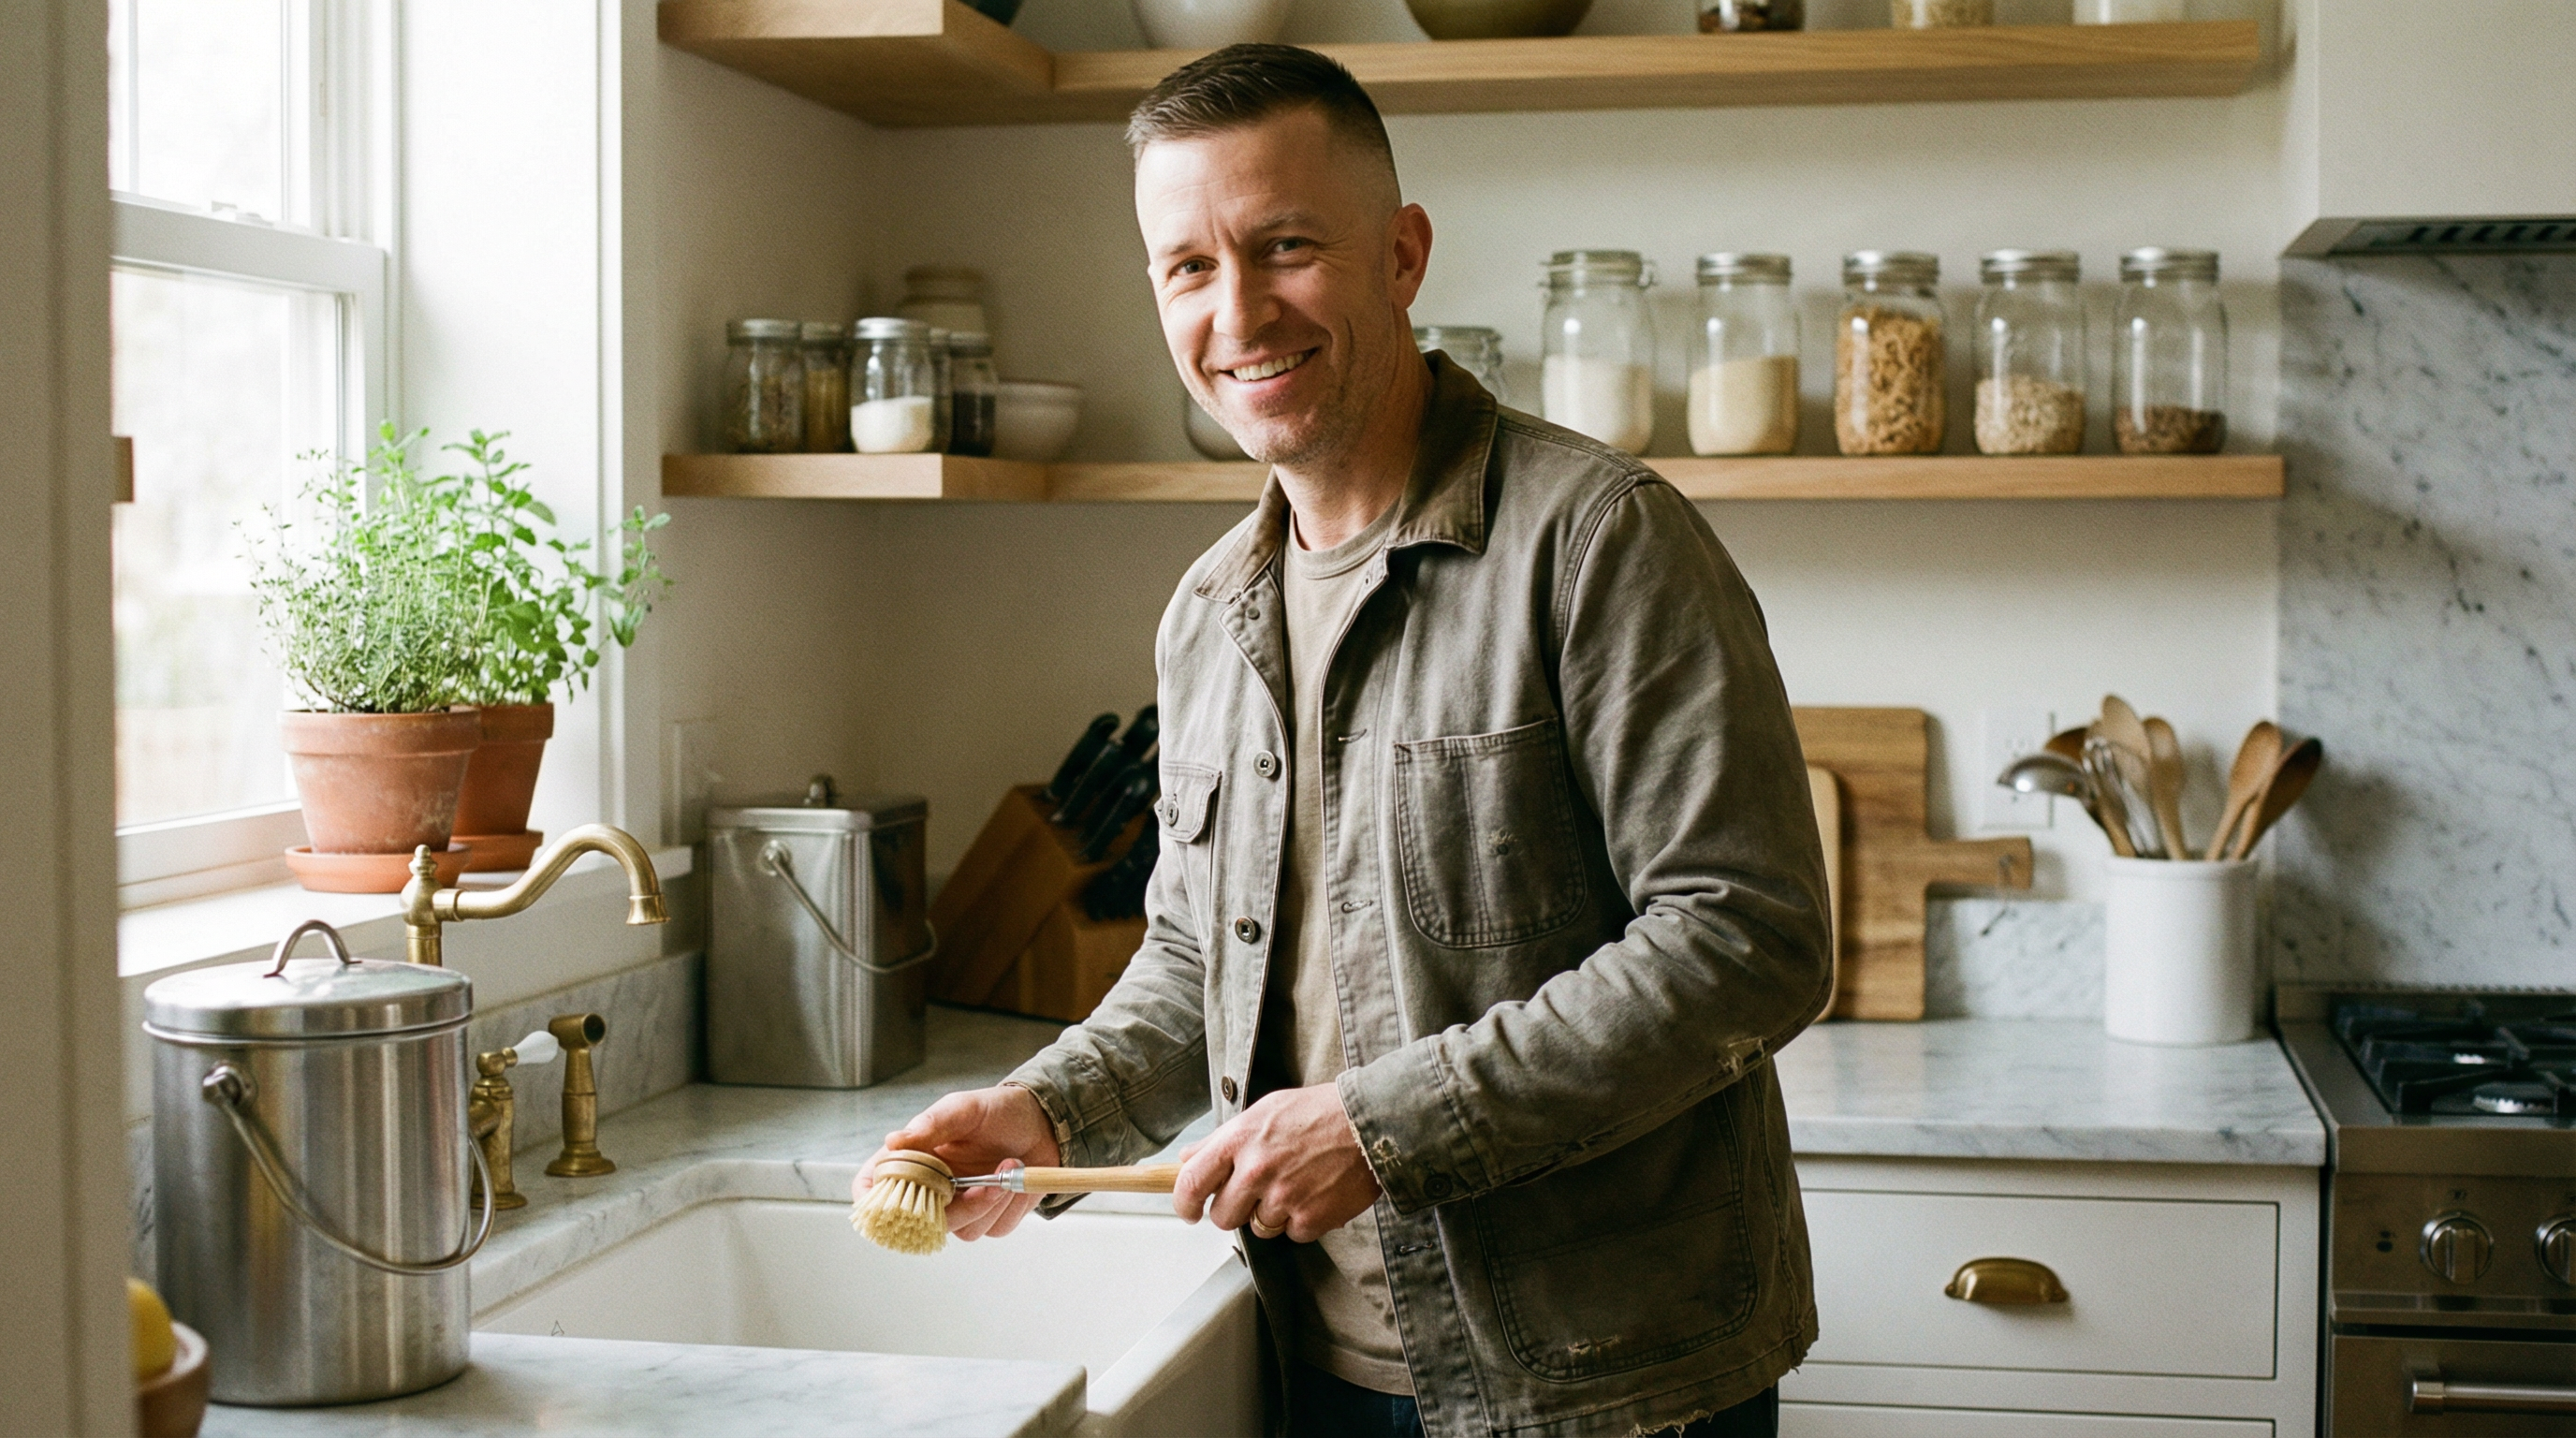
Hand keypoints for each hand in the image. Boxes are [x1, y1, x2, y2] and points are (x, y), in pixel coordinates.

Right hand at [857, 1084, 1061, 1241]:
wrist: (1040, 1122)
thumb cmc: (996, 1111)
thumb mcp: (964, 1108)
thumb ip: (931, 1124)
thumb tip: (893, 1141)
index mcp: (913, 1159)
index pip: (872, 1187)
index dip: (871, 1202)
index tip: (892, 1203)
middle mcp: (930, 1188)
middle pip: (922, 1224)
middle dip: (962, 1206)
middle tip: (989, 1182)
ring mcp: (959, 1207)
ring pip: (964, 1231)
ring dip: (993, 1202)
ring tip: (1010, 1164)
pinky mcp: (988, 1217)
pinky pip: (993, 1229)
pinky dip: (1010, 1207)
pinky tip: (1016, 1182)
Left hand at [1173, 1082, 1380, 1242]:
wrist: (1370, 1124)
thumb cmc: (1319, 1113)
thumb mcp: (1265, 1111)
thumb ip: (1223, 1138)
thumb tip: (1188, 1157)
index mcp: (1240, 1139)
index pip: (1192, 1181)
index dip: (1185, 1202)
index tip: (1189, 1210)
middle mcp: (1257, 1170)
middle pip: (1223, 1216)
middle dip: (1235, 1209)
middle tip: (1255, 1193)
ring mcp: (1283, 1197)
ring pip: (1257, 1228)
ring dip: (1271, 1214)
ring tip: (1295, 1185)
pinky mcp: (1310, 1219)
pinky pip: (1291, 1234)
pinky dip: (1301, 1220)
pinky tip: (1315, 1193)